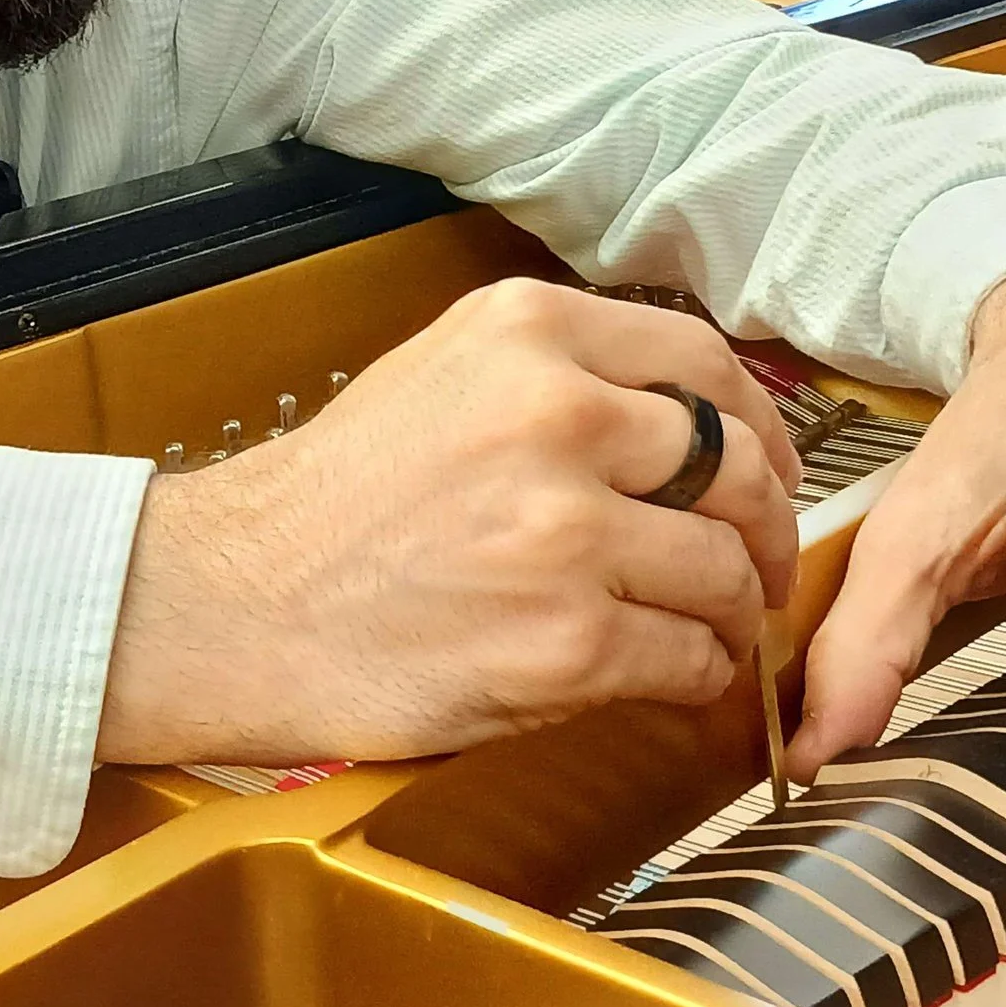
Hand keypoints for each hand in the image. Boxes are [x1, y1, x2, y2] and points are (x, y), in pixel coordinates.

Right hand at [97, 280, 800, 764]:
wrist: (237, 603)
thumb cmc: (337, 500)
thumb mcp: (442, 377)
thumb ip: (559, 375)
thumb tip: (691, 422)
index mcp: (526, 331)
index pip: (704, 361)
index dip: (761, 426)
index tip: (768, 468)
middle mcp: (557, 412)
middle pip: (734, 469)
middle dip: (762, 529)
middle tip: (754, 567)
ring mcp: (565, 530)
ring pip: (722, 570)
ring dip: (729, 612)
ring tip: (703, 631)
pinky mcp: (567, 641)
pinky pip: (689, 658)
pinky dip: (694, 675)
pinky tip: (662, 675)